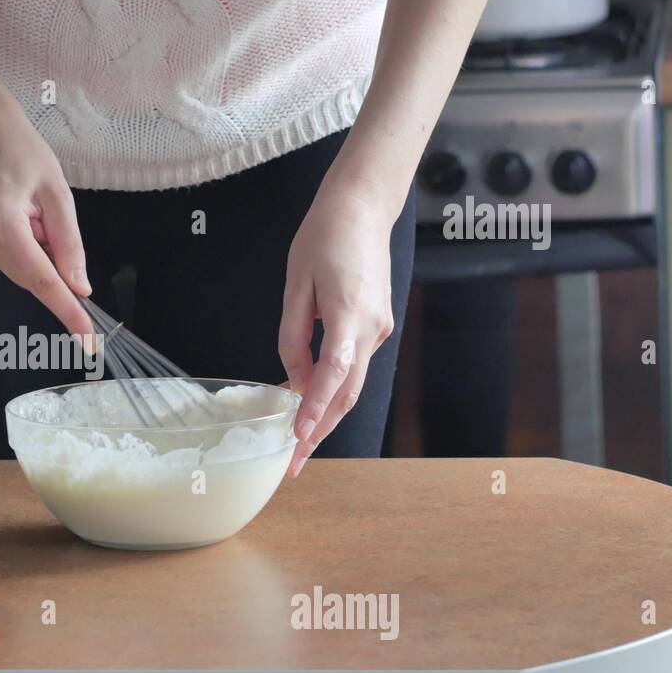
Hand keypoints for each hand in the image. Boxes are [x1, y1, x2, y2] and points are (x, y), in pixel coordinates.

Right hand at [0, 55, 94, 337]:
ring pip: (25, 272)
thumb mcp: (57, 194)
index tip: (88, 340)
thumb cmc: (21, 153)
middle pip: (34, 279)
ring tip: (32, 208)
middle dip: (56, 265)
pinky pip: (14, 262)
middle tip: (51, 217)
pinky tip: (21, 215)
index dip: (69, 312)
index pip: (43, 282)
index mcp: (3, 227)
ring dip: (41, 252)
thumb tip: (80, 288)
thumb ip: (69, 244)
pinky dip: (28, 248)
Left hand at [278, 183, 396, 477]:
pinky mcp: (377, 326)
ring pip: (352, 383)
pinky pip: (353, 365)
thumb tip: (293, 380)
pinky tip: (306, 400)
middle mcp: (371, 328)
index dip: (316, 410)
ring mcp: (379, 329)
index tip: (299, 438)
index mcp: (348, 313)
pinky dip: (331, 387)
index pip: (333, 374)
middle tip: (294, 463)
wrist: (362, 208)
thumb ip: (292, 336)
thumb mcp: (295, 284)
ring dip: (326, 414)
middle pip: (347, 392)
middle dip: (321, 431)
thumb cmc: (323, 238)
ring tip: (295, 442)